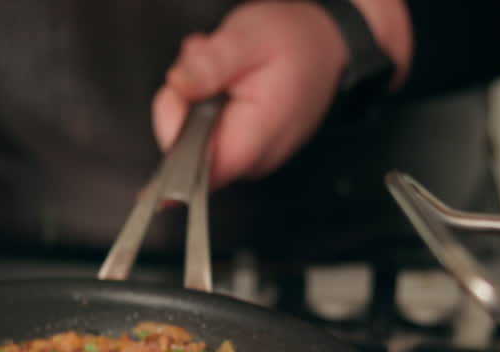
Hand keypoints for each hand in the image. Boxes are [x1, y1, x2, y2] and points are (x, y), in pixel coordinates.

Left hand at [152, 0, 408, 189]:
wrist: (327, 44)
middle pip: (185, 151)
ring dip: (193, 100)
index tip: (179, 93)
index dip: (173, 132)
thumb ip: (210, 64)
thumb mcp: (249, 38)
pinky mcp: (243, 150)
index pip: (193, 166)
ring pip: (190, 140)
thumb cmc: (297, 42)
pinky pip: (204, 135)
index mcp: (253, 139)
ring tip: (220, 69)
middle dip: (182, 104)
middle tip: (205, 66)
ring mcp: (247, 158)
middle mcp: (251, 160)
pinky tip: (222, 81)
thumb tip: (176, 85)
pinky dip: (204, 104)